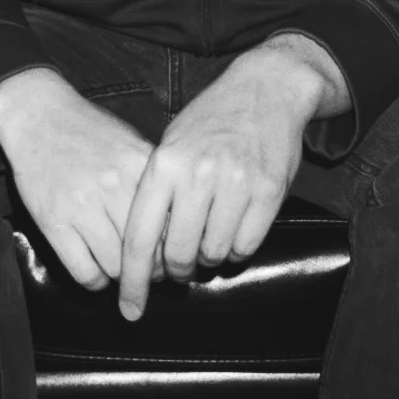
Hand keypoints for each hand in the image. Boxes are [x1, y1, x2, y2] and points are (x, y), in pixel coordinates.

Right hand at [0, 68, 154, 291]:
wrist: (38, 115)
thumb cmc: (88, 130)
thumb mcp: (130, 142)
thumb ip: (153, 178)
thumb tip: (179, 220)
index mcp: (139, 165)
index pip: (171, 223)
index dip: (175, 248)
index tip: (173, 258)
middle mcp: (114, 186)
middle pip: (148, 250)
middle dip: (152, 271)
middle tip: (150, 273)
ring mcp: (82, 205)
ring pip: (118, 267)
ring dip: (122, 277)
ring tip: (122, 271)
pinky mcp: (54, 221)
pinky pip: (85, 273)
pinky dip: (95, 282)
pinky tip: (97, 271)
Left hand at [118, 36, 346, 320]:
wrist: (264, 88)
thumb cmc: (210, 121)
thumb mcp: (171, 144)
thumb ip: (157, 192)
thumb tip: (145, 251)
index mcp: (164, 164)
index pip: (139, 238)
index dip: (132, 282)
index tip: (129, 310)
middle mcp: (198, 175)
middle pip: (178, 255)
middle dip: (177, 270)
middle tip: (180, 266)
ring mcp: (236, 183)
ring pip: (214, 254)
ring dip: (209, 258)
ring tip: (210, 236)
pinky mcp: (269, 191)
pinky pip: (246, 246)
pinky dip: (237, 249)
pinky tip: (233, 229)